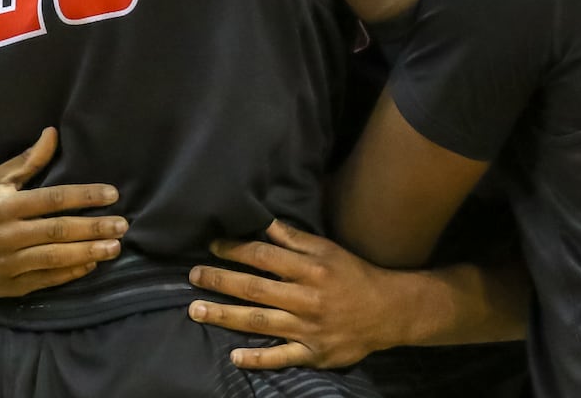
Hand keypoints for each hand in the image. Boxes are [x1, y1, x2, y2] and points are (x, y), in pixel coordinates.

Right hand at [0, 127, 127, 299]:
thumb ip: (28, 161)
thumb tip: (53, 132)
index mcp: (5, 206)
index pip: (53, 199)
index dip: (85, 196)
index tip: (113, 194)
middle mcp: (5, 235)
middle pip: (58, 230)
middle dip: (93, 227)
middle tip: (123, 225)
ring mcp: (5, 263)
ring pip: (54, 257)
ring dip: (88, 252)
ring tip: (116, 247)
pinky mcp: (6, 286)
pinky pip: (44, 279)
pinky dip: (70, 273)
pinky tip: (92, 264)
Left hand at [187, 219, 397, 368]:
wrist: (387, 311)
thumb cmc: (353, 275)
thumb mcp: (327, 250)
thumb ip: (294, 239)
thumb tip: (265, 222)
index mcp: (309, 268)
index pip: (264, 256)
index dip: (236, 249)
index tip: (212, 245)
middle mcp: (305, 297)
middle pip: (254, 288)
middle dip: (220, 281)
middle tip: (193, 276)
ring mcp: (307, 327)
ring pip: (260, 321)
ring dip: (225, 316)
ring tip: (196, 310)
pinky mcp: (312, 352)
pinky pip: (281, 356)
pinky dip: (257, 357)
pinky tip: (234, 355)